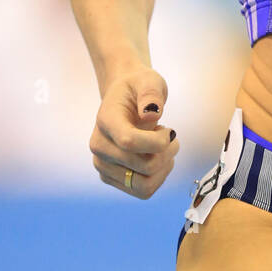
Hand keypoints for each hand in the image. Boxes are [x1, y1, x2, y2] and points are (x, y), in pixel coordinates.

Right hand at [89, 64, 178, 198]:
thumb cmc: (138, 88)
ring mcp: (103, 165)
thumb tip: (151, 114)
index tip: (170, 129)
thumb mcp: (149, 80)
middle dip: (167, 153)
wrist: (124, 98)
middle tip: (172, 137)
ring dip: (163, 169)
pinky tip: (159, 158)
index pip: (129, 142)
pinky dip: (158, 177)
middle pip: (143, 166)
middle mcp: (99, 147)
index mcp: (105, 121)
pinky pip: (142, 190)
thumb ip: (151, 93)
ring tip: (166, 149)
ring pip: (143, 185)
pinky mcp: (111, 178)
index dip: (158, 141)